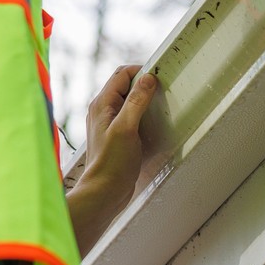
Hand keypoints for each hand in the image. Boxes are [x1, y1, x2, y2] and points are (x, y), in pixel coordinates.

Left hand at [67, 64, 158, 253]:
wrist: (104, 192)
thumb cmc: (112, 163)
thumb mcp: (126, 128)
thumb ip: (136, 102)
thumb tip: (147, 79)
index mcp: (102, 104)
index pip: (122, 74)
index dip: (141, 72)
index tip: (159, 78)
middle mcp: (103, 110)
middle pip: (125, 85)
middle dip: (144, 85)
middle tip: (162, 92)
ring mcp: (109, 123)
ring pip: (129, 101)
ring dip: (145, 101)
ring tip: (159, 108)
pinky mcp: (117, 135)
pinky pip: (131, 116)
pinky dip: (143, 115)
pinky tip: (152, 125)